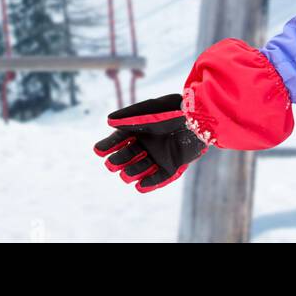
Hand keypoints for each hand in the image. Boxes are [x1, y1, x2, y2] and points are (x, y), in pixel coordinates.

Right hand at [93, 93, 207, 192]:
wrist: (197, 117)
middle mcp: (148, 143)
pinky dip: (149, 182)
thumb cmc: (172, 109)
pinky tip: (140, 186)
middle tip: (111, 164)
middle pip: (128, 155)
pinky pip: (159, 177)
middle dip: (118, 159)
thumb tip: (108, 121)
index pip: (120, 139)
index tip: (98, 150)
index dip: (109, 144)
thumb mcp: (148, 110)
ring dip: (132, 172)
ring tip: (126, 174)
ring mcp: (160, 154)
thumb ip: (129, 115)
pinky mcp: (172, 164)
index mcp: (140, 129)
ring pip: (141, 167)